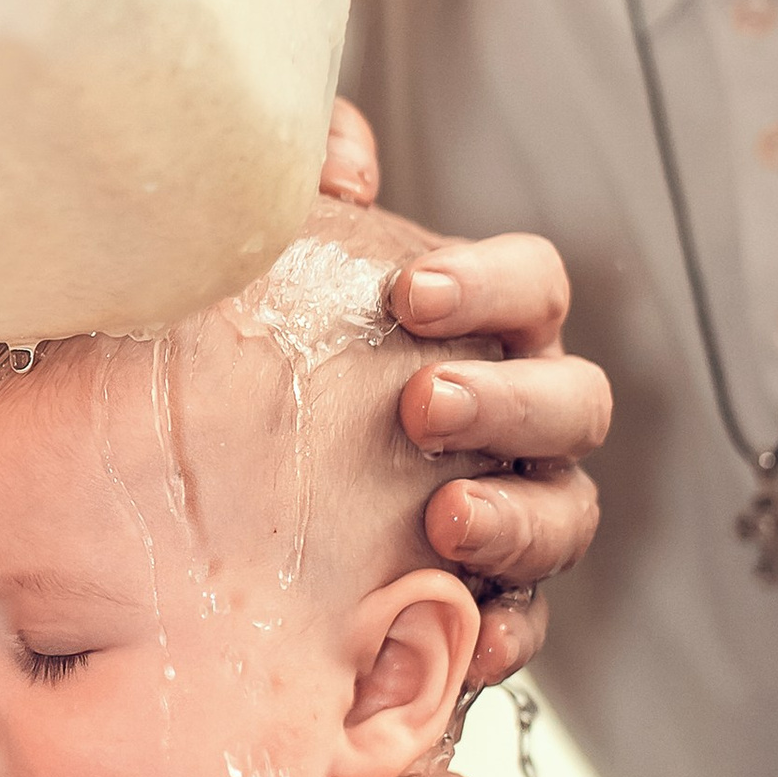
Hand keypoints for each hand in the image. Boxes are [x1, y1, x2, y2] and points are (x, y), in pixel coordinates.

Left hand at [324, 97, 610, 690]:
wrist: (204, 509)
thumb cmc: (266, 367)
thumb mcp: (274, 277)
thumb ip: (314, 201)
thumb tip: (336, 136)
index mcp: (484, 330)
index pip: (532, 285)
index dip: (490, 283)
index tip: (413, 291)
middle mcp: (520, 423)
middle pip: (573, 402)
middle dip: (507, 400)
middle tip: (421, 402)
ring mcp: (513, 517)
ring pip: (565, 517)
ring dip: (515, 517)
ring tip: (442, 518)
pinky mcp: (485, 609)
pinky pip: (526, 629)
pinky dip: (505, 635)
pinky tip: (466, 640)